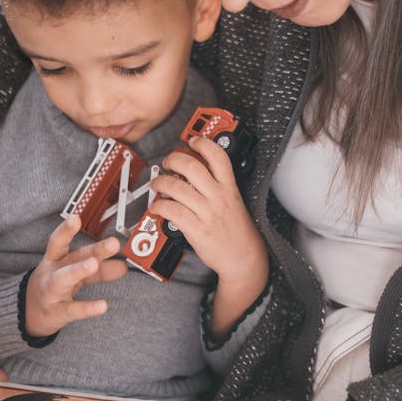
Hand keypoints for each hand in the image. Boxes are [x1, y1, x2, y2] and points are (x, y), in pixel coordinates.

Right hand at [25, 214, 125, 336]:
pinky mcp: (57, 312)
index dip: (66, 230)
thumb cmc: (55, 288)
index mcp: (55, 260)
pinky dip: (87, 308)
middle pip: (71, 258)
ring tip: (94, 264)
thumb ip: (99, 271)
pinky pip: (72, 309)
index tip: (76, 218)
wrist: (31, 313)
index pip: (59, 242)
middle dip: (92, 250)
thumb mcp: (75, 275)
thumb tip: (123, 266)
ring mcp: (52, 292)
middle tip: (113, 243)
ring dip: (78, 270)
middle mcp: (52, 273)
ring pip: (63, 279)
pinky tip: (102, 306)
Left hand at [149, 136, 268, 334]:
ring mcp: (207, 213)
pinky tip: (158, 206)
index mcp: (230, 188)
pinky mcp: (197, 229)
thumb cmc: (237, 233)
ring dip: (161, 182)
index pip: (218, 157)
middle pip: (192, 167)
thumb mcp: (234, 202)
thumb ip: (218, 187)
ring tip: (157, 184)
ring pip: (177, 187)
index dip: (202, 144)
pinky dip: (159, 206)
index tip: (191, 141)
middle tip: (167, 162)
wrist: (244, 259)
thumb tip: (194, 174)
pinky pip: (172, 211)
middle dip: (174, 159)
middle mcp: (219, 197)